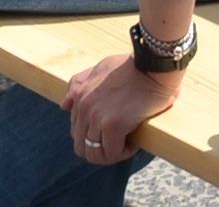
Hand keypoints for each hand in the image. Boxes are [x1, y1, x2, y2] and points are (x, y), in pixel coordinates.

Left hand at [65, 54, 180, 164]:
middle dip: (100, 149)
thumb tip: (64, 105)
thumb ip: (79, 83)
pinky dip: (124, 152)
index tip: (112, 132)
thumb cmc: (133, 65)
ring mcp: (97, 117)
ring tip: (126, 145)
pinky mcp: (113, 125)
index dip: (94, 136)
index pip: (76, 131)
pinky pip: (112, 154)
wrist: (153, 63)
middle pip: (81, 147)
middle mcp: (84, 108)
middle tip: (118, 143)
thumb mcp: (101, 68)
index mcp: (79, 96)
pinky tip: (134, 143)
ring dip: (111, 154)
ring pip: (94, 155)